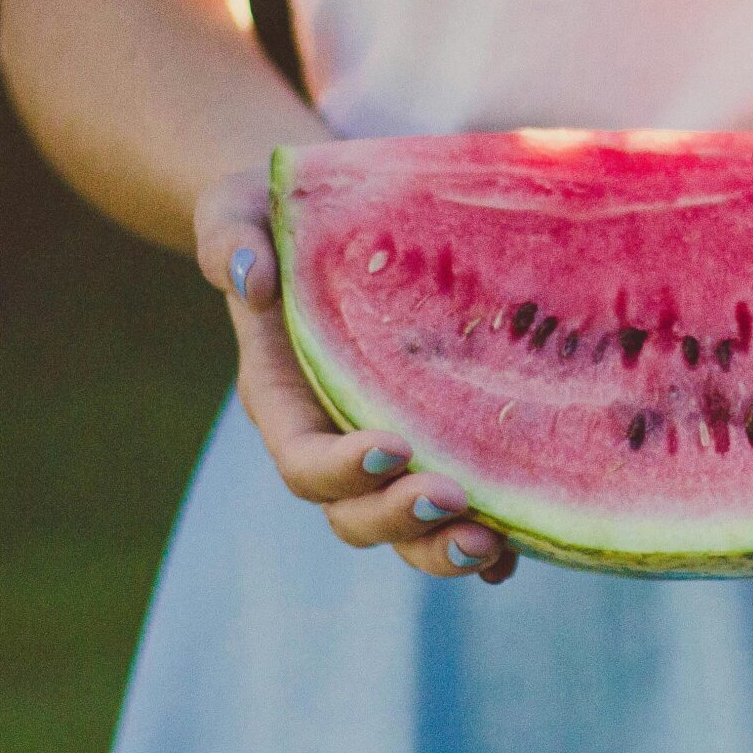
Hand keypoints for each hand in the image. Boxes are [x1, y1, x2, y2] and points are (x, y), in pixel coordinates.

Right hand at [194, 165, 517, 583]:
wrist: (326, 219)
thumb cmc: (277, 212)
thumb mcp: (238, 207)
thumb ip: (229, 238)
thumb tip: (249, 277)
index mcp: (283, 399)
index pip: (302, 457)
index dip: (340, 468)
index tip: (390, 446)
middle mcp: (333, 439)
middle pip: (353, 513)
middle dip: (399, 519)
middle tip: (451, 499)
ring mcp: (386, 452)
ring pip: (405, 528)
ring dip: (442, 545)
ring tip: (491, 542)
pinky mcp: (435, 446)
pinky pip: (456, 512)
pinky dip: (487, 542)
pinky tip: (523, 544)